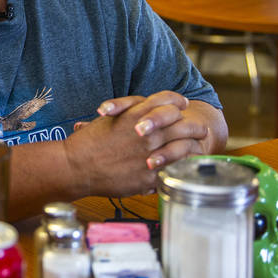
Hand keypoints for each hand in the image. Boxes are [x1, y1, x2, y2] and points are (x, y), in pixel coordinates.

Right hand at [63, 91, 203, 196]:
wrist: (76, 167)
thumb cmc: (88, 142)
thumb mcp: (109, 117)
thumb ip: (129, 109)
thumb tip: (148, 107)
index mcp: (135, 115)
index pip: (167, 101)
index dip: (178, 101)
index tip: (183, 105)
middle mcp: (146, 134)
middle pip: (181, 124)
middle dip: (194, 126)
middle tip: (200, 129)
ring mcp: (149, 155)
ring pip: (182, 147)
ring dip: (193, 146)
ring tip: (198, 147)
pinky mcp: (148, 176)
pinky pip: (172, 170)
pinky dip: (181, 167)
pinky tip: (185, 167)